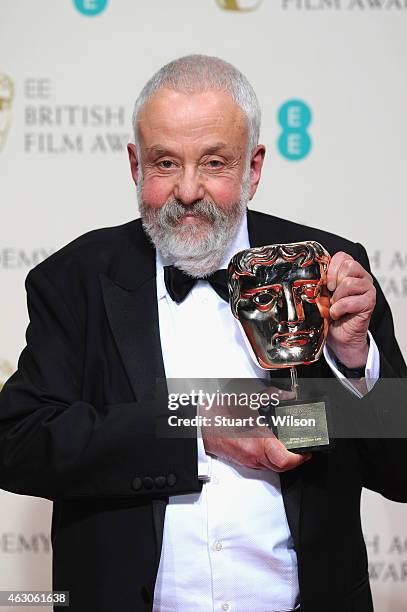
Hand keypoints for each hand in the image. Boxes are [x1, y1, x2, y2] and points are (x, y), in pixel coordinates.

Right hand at [201, 384, 311, 472]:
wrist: (201, 423)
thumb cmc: (219, 413)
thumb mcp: (250, 400)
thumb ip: (274, 396)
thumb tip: (289, 395)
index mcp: (257, 442)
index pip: (285, 460)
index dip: (301, 457)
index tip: (308, 449)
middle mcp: (253, 455)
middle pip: (282, 467)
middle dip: (297, 459)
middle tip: (303, 449)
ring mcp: (248, 460)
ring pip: (273, 468)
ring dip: (285, 460)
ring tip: (292, 448)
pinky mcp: (243, 460)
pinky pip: (263, 464)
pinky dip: (272, 458)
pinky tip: (273, 446)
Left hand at [326, 251, 375, 367]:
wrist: (339, 335)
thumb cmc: (330, 312)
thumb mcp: (323, 293)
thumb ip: (321, 280)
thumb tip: (308, 273)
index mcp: (351, 271)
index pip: (343, 256)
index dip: (331, 268)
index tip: (326, 283)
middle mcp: (362, 277)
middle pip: (349, 265)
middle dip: (334, 282)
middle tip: (330, 295)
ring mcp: (368, 289)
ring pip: (349, 283)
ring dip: (336, 298)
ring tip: (334, 306)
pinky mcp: (370, 303)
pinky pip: (351, 301)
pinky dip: (339, 309)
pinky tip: (337, 314)